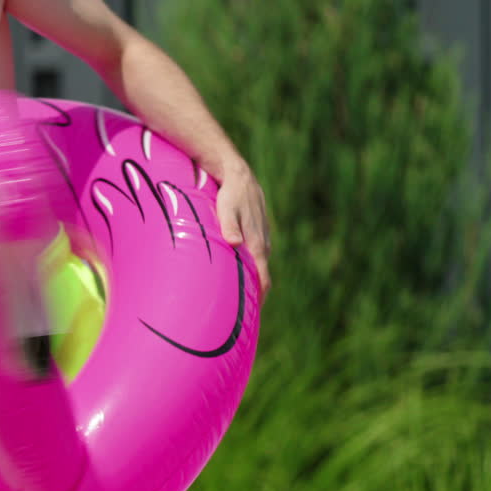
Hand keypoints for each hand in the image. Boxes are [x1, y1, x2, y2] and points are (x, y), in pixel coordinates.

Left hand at [215, 163, 271, 299]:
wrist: (239, 176)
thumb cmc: (230, 194)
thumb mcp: (226, 209)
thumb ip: (229, 226)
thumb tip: (235, 243)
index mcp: (256, 243)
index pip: (263, 278)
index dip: (260, 297)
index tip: (254, 315)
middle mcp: (263, 243)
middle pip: (262, 275)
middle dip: (255, 292)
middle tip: (242, 311)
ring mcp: (262, 237)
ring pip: (259, 264)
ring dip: (252, 277)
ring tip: (239, 294)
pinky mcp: (258, 231)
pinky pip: (256, 254)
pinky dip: (251, 264)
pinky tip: (239, 268)